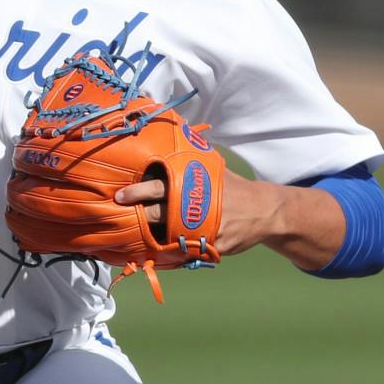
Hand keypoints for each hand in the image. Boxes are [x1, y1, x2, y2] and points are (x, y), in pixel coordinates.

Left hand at [114, 173, 288, 257]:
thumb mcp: (213, 166)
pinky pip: (185, 253)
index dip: (140, 191)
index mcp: (196, 183)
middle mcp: (200, 205)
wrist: (264, 211)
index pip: (163, 186)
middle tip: (120, 217)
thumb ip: (190, 156)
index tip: (121, 196)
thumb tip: (170, 129)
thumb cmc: (231, 187)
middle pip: (161, 213)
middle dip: (139, 216)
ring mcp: (206, 228)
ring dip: (150, 238)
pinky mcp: (213, 247)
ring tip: (131, 239)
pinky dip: (170, 254)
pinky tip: (156, 254)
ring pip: (170, 237)